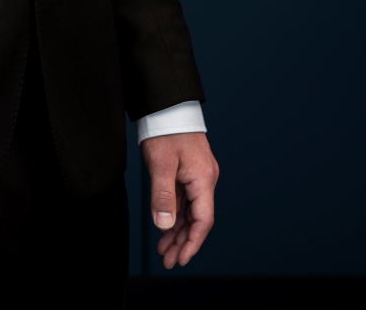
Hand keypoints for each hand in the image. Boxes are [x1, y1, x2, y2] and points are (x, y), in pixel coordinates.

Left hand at [142, 131, 216, 267]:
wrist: (167, 105)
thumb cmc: (165, 130)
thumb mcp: (160, 164)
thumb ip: (163, 196)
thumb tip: (164, 225)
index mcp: (203, 179)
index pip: (203, 220)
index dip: (192, 243)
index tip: (181, 259)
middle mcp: (204, 179)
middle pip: (197, 220)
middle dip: (183, 242)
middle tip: (169, 260)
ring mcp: (197, 176)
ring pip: (190, 212)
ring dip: (178, 232)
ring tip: (164, 250)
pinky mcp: (188, 172)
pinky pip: (184, 201)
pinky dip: (175, 216)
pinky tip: (165, 227)